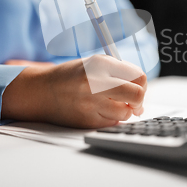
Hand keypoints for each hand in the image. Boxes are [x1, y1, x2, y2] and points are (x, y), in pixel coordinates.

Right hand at [1, 55, 146, 127]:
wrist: (43, 91)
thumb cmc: (74, 77)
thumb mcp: (97, 64)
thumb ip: (120, 73)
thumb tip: (142, 92)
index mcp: (101, 64)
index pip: (138, 76)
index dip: (142, 84)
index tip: (137, 87)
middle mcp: (96, 82)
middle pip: (137, 95)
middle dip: (139, 100)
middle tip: (133, 102)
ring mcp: (90, 102)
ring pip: (126, 112)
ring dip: (125, 111)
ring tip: (114, 105)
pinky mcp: (86, 120)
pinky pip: (112, 122)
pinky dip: (112, 118)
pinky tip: (100, 111)